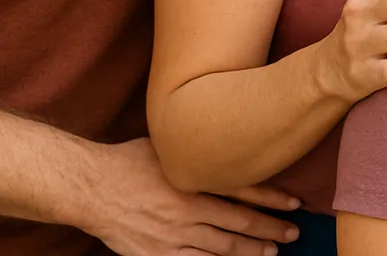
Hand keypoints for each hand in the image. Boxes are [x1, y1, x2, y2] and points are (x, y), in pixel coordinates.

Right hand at [82, 138, 301, 255]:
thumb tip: (226, 142)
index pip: (245, 190)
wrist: (91, 189)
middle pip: (240, 223)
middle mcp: (189, 210)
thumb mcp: (168, 146)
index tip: (295, 204)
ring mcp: (174, 236)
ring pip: (222, 248)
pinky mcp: (158, 255)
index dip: (273, 199)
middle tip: (293, 234)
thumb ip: (198, 152)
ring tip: (271, 253)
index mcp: (195, 180)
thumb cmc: (128, 161)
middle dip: (270, 230)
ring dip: (250, 251)